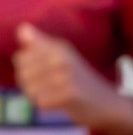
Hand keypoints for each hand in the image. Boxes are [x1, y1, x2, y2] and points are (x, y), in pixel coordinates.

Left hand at [12, 23, 132, 134]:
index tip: (46, 74)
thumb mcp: (62, 57)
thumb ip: (40, 43)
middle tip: (54, 88)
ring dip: (40, 96)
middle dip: (32, 85)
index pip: (20, 58)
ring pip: (30, 89)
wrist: (109, 104)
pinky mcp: (70, 93)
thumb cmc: (81, 82)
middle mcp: (62, 57)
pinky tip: (63, 103)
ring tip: (58, 95)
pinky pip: (41, 102)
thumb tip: (22, 28)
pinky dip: (49, 106)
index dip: (27, 70)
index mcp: (58, 47)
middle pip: (23, 74)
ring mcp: (66, 75)